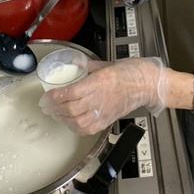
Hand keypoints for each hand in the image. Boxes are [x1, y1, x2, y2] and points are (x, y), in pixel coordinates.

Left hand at [38, 58, 165, 134]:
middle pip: (71, 109)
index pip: (72, 93)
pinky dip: (74, 127)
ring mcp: (104, 112)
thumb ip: (87, 66)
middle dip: (54, 108)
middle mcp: (101, 99)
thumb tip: (73, 64)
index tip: (47, 96)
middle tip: (45, 105)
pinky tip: (69, 122)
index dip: (56, 96)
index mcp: (100, 82)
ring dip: (62, 119)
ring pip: (77, 122)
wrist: (148, 84)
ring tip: (54, 113)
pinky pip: (87, 129)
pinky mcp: (107, 120)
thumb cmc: (131, 72)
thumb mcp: (106, 63)